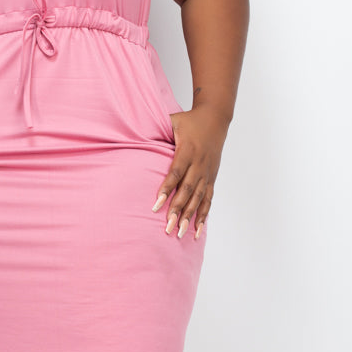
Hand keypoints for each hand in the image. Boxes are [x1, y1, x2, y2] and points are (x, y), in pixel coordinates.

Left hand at [152, 104, 228, 239]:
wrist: (216, 118)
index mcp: (188, 150)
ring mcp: (207, 172)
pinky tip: (198, 230)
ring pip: (198, 198)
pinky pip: (208, 199)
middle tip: (167, 227)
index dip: (166, 189)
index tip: (156, 205)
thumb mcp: (173, 120)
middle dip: (177, 210)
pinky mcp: (212, 177)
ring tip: (180, 233)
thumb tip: (135, 132)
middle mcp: (199, 164)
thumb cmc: (189, 120)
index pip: (176, 173)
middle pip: (187, 190)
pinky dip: (203, 215)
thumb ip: (157, 128)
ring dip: (189, 217)